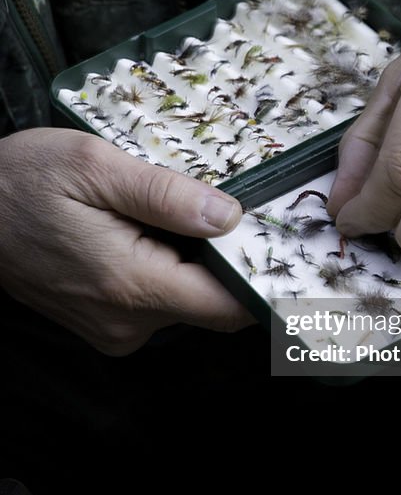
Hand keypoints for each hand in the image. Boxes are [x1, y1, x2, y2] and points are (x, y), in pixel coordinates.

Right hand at [0, 128, 253, 353]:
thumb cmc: (23, 181)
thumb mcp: (95, 165)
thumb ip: (166, 194)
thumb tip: (229, 216)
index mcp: (131, 285)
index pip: (227, 306)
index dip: (261, 277)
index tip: (281, 243)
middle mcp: (127, 323)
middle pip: (213, 303)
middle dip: (231, 259)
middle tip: (233, 206)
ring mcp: (115, 329)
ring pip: (188, 301)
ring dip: (197, 261)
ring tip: (178, 212)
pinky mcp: (106, 324)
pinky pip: (159, 301)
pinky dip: (170, 268)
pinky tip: (151, 230)